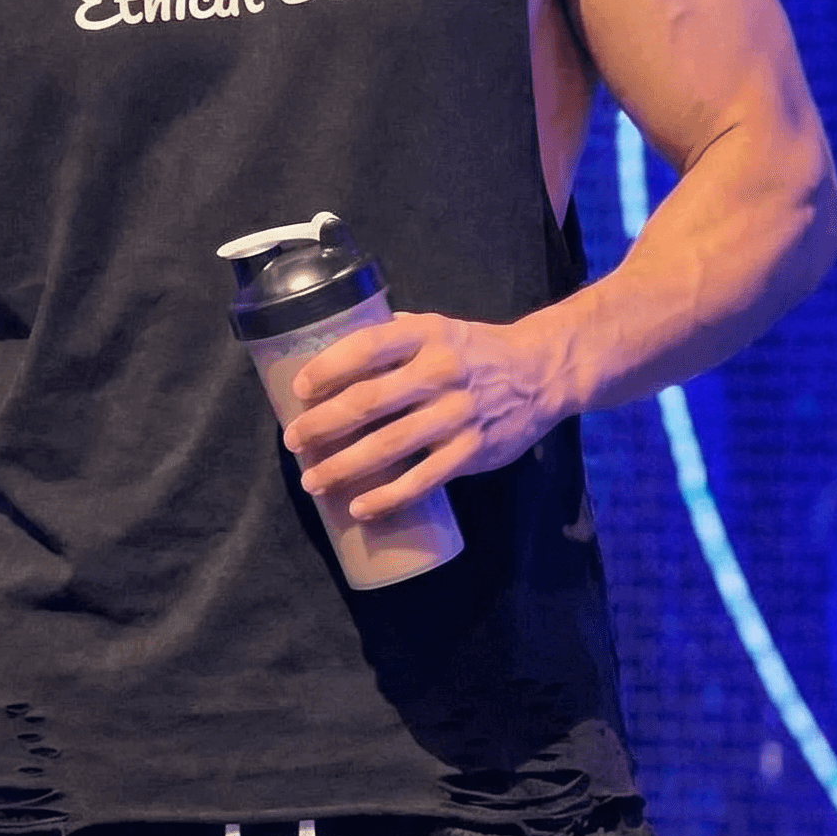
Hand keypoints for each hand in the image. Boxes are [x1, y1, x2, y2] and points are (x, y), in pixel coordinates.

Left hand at [282, 311, 563, 519]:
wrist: (542, 374)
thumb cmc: (476, 350)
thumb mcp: (439, 328)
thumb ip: (394, 337)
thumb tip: (334, 352)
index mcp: (427, 335)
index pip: (366, 347)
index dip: (327, 368)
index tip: (299, 390)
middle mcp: (440, 372)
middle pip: (368, 401)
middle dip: (322, 424)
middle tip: (294, 441)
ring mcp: (457, 415)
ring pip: (388, 446)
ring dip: (344, 466)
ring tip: (313, 480)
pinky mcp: (472, 451)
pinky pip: (422, 480)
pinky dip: (388, 497)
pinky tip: (360, 508)